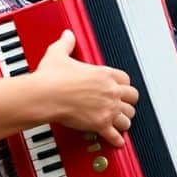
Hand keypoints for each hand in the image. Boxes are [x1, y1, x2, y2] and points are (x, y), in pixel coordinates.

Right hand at [33, 30, 138, 146]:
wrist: (45, 95)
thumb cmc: (51, 77)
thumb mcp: (59, 54)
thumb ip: (66, 44)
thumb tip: (67, 35)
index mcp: (104, 74)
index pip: (125, 79)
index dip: (123, 85)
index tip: (121, 88)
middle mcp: (110, 91)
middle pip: (132, 98)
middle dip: (128, 103)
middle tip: (124, 106)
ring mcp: (107, 108)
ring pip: (127, 117)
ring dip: (124, 121)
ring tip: (121, 123)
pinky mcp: (100, 124)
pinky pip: (114, 134)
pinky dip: (117, 139)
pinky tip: (118, 142)